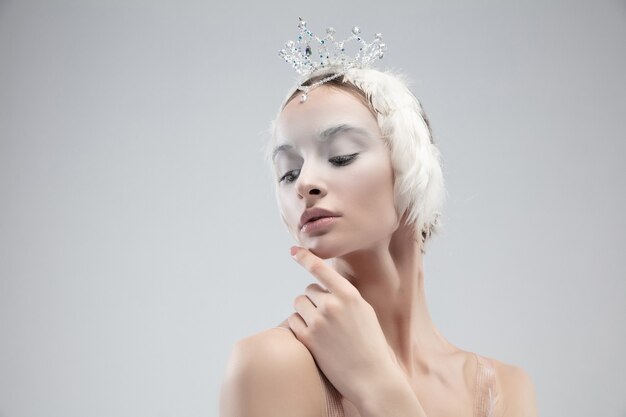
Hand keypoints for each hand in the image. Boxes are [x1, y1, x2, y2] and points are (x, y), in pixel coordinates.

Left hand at [287, 246, 400, 405]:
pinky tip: (313, 338)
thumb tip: (324, 284)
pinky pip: (292, 321)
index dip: (305, 257)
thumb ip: (346, 296)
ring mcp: (318, 321)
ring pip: (299, 304)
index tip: (294, 250)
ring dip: (305, 312)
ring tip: (322, 328)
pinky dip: (298, 326)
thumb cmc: (371, 345)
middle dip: (314, 300)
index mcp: (349, 295)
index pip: (321, 269)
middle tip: (328, 319)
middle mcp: (332, 304)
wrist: (372, 377)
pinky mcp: (308, 338)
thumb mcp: (365, 312)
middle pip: (308, 290)